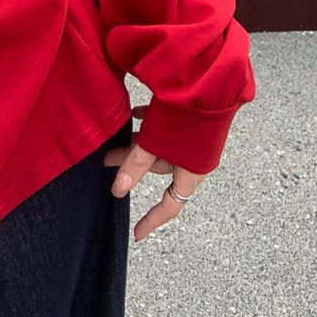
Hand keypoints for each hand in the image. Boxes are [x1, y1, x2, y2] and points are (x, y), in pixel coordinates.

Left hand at [103, 104, 206, 241]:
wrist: (209, 83)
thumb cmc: (185, 117)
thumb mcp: (155, 143)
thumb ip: (135, 166)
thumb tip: (118, 190)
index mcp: (191, 172)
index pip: (171, 205)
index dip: (152, 219)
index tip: (137, 233)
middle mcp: (194, 159)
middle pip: (159, 168)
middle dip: (132, 164)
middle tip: (106, 158)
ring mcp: (194, 139)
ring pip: (161, 146)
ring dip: (140, 142)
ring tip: (118, 134)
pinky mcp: (192, 120)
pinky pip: (167, 128)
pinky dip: (150, 123)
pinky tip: (136, 112)